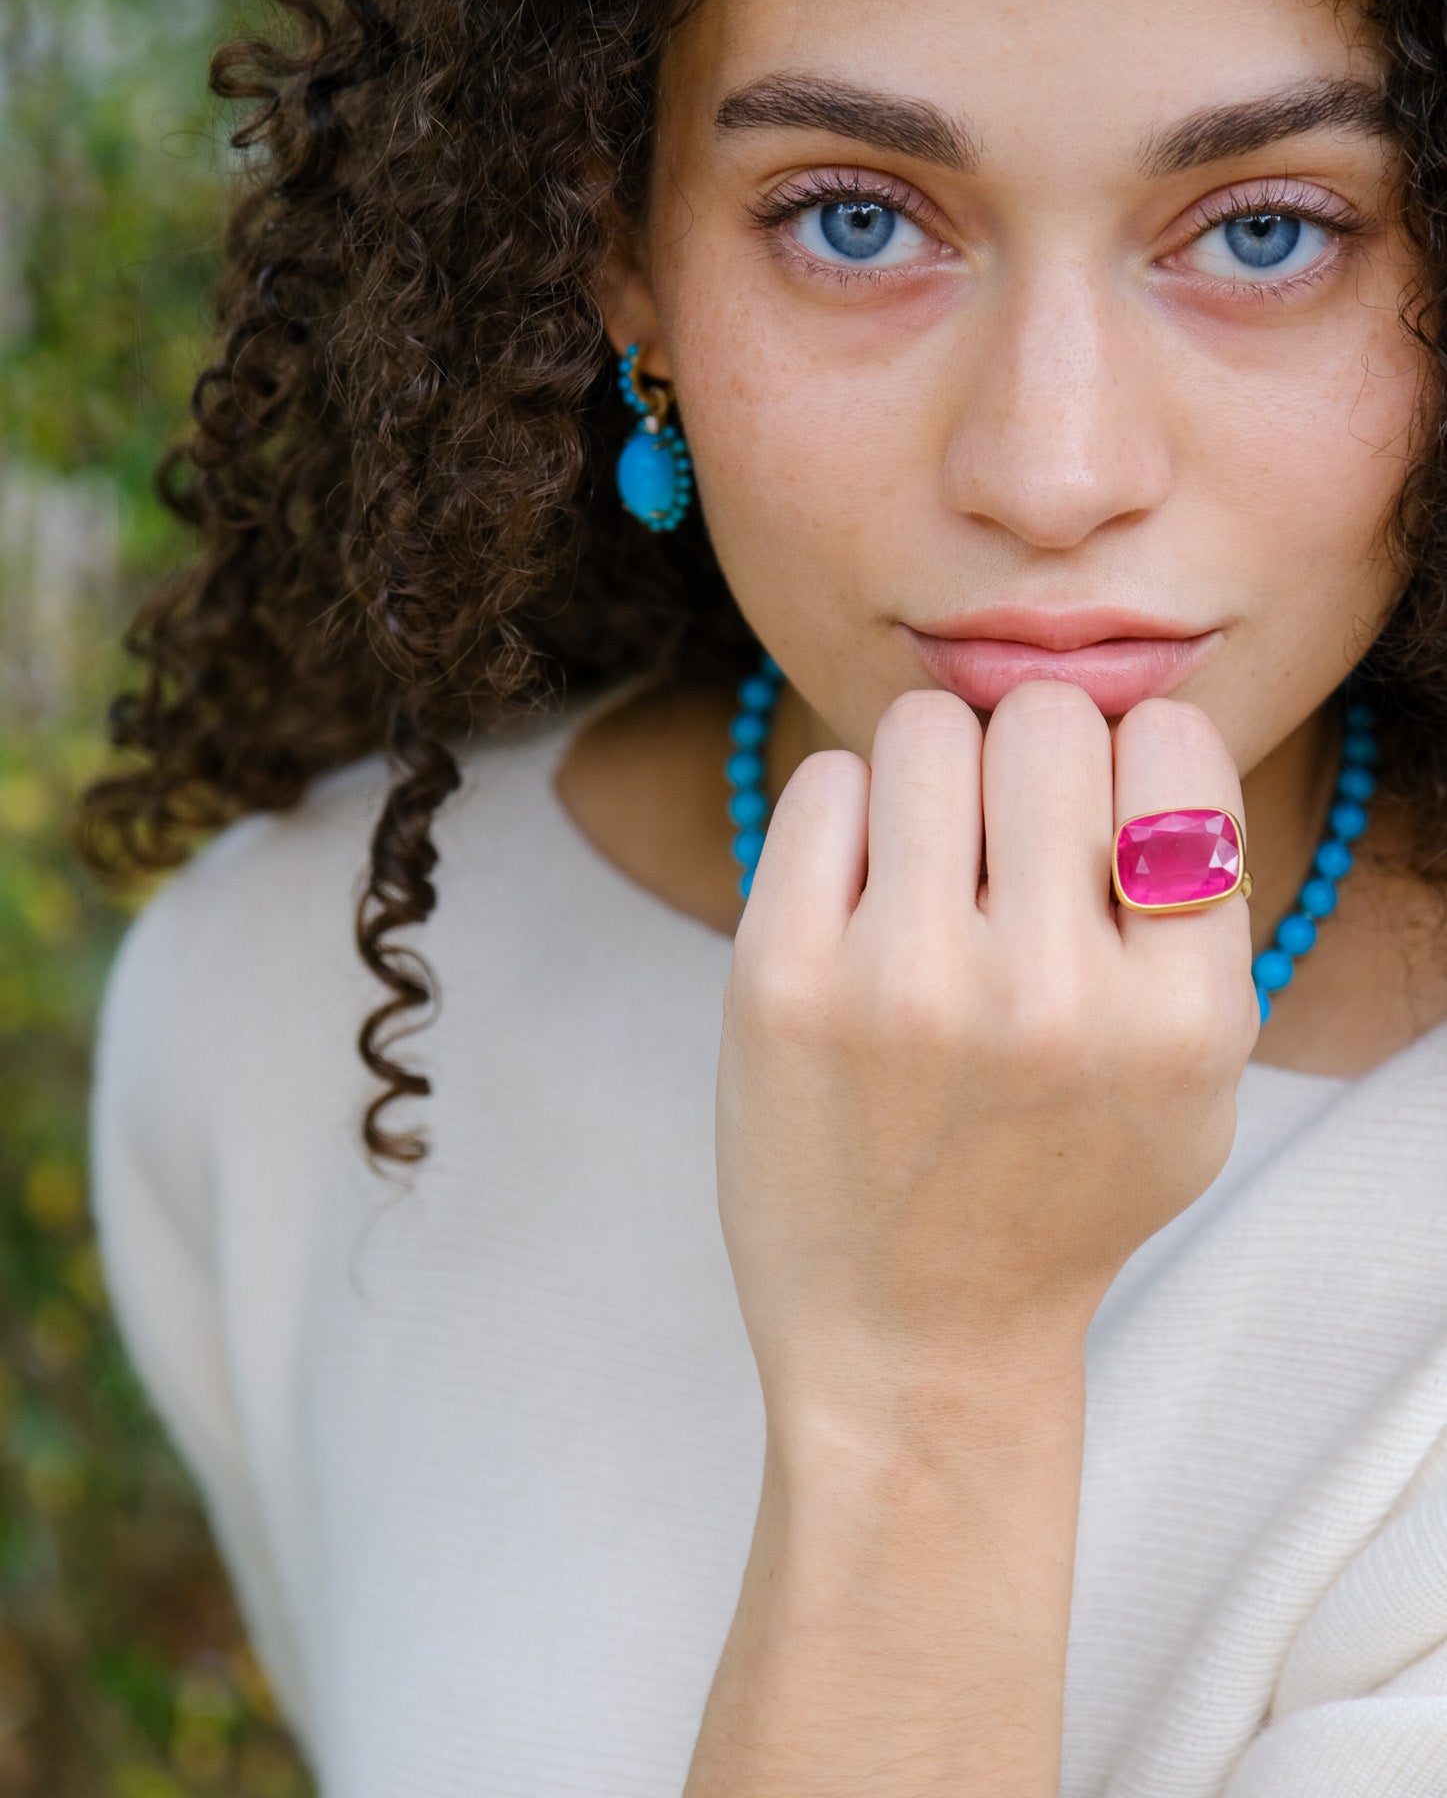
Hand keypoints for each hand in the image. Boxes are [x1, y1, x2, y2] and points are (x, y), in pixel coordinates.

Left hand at [715, 679, 1257, 1439]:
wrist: (911, 1337)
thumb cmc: (1057, 1188)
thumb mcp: (1192, 1079)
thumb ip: (1196, 910)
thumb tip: (1135, 730)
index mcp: (1181, 1017)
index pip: (1175, 745)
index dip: (1137, 771)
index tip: (1099, 837)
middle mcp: (1051, 997)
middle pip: (1049, 720)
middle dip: (1029, 764)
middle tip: (1002, 851)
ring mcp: (905, 986)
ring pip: (929, 730)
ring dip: (932, 781)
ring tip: (927, 872)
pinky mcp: (780, 980)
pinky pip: (824, 780)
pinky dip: (844, 820)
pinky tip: (855, 902)